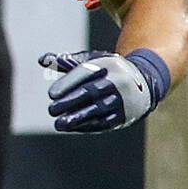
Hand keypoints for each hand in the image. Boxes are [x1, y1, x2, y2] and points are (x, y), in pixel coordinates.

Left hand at [38, 48, 167, 132]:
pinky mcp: (125, 115)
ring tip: (59, 124)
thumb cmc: (109, 71)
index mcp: (108, 65)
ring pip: (99, 109)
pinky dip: (88, 126)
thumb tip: (43, 60)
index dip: (68, 83)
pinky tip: (73, 128)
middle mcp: (118, 81)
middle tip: (51, 110)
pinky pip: (106, 122)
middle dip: (70, 102)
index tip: (51, 94)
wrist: (145, 81)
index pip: (86, 73)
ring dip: (78, 118)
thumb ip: (67, 62)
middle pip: (92, 92)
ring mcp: (123, 99)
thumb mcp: (92, 61)